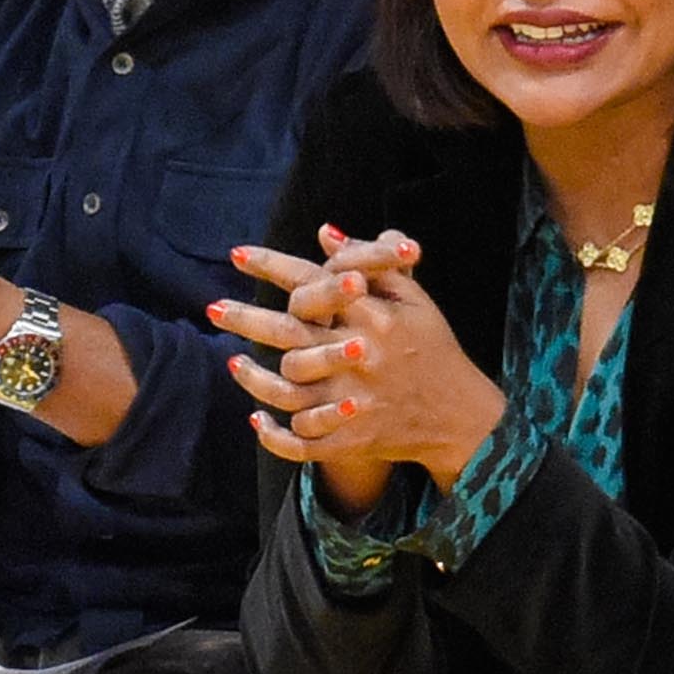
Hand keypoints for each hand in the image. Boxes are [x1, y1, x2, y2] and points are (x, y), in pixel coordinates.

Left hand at [209, 234, 505, 505]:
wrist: (461, 416)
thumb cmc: (433, 349)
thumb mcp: (414, 300)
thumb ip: (371, 263)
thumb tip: (324, 233)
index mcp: (374, 316)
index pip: (312, 281)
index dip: (271, 266)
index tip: (237, 255)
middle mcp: (359, 356)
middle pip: (287, 333)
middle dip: (244, 319)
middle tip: (212, 309)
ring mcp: (353, 401)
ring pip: (286, 389)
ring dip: (253, 378)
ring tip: (232, 363)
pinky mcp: (352, 440)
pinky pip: (301, 440)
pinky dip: (274, 435)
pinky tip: (256, 418)